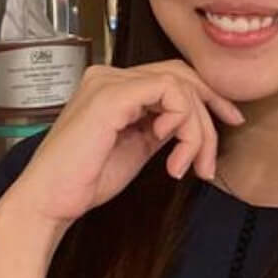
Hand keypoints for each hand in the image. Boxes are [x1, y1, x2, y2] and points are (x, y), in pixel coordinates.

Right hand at [10, 60, 243, 226]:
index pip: (172, 77)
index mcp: (113, 87)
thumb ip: (160, 127)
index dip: (207, 98)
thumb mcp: (135, 148)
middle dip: (210, 112)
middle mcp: (109, 76)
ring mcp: (108, 82)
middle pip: (182, 76)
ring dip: (196, 130)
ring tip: (186, 165)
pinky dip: (181, 122)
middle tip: (211, 157)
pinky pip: (170, 92)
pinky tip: (167, 150)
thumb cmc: (84, 180)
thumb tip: (192, 122)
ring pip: (181, 85)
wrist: (49, 201)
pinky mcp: (111, 95)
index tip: (228, 124)